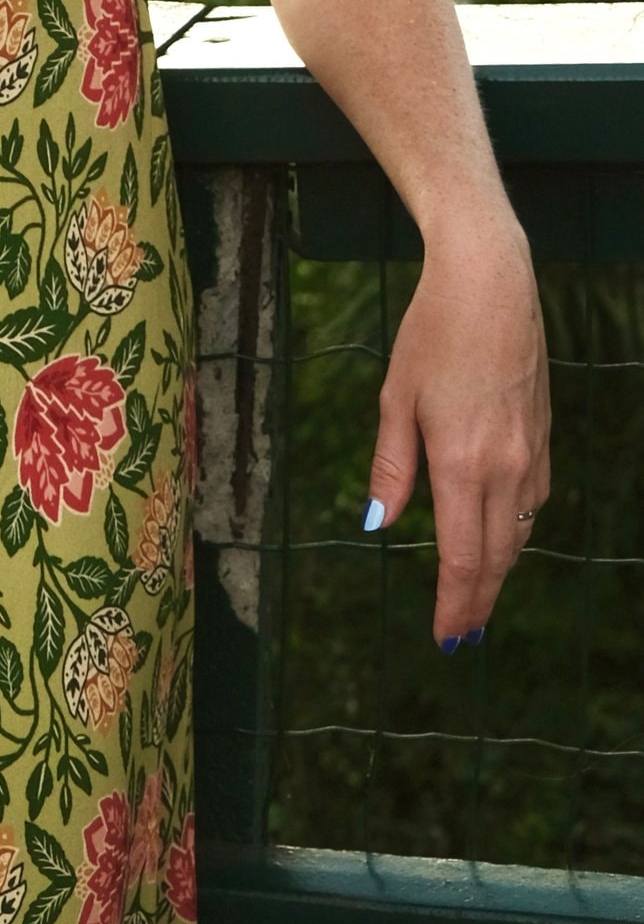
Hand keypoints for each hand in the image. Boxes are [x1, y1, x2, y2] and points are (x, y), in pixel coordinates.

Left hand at [365, 212, 549, 646]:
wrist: (492, 284)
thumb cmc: (432, 334)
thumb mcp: (396, 399)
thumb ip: (391, 467)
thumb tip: (379, 524)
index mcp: (462, 464)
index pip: (461, 557)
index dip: (453, 604)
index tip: (444, 638)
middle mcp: (506, 468)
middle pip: (496, 558)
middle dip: (477, 602)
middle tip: (460, 636)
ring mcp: (531, 454)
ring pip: (520, 534)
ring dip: (498, 570)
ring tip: (475, 596)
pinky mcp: (544, 438)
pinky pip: (533, 502)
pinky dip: (515, 530)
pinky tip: (499, 535)